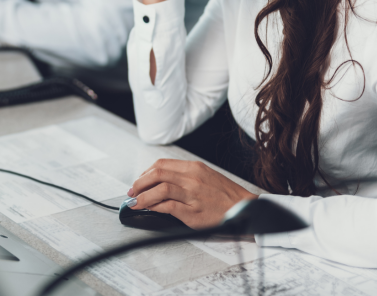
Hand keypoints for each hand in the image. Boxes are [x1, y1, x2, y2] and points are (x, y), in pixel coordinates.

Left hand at [127, 158, 257, 229]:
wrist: (244, 207)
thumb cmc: (225, 195)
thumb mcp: (204, 176)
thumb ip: (183, 176)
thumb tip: (160, 181)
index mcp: (194, 167)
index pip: (161, 164)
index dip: (145, 173)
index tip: (138, 182)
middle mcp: (192, 178)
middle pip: (157, 174)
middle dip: (139, 183)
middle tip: (132, 192)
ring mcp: (193, 194)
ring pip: (160, 189)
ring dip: (143, 196)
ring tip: (135, 203)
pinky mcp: (193, 212)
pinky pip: (168, 206)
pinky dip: (155, 207)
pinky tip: (150, 209)